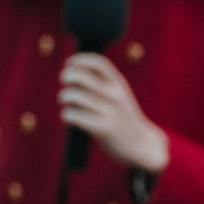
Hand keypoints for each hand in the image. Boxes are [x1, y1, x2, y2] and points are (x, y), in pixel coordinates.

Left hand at [58, 54, 169, 172]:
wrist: (139, 144)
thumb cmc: (122, 117)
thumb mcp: (118, 94)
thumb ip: (102, 81)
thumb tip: (73, 69)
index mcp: (118, 83)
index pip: (99, 63)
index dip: (80, 59)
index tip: (69, 63)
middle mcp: (114, 95)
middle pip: (81, 76)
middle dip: (67, 75)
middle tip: (64, 81)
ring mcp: (109, 111)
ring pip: (74, 95)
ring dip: (64, 97)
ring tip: (66, 102)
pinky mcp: (103, 128)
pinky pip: (74, 115)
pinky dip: (67, 114)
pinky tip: (69, 116)